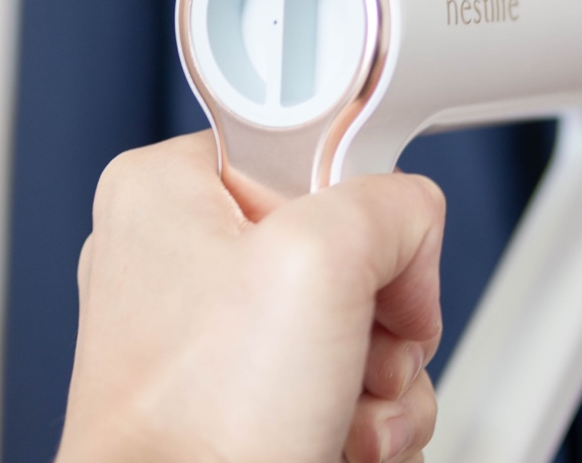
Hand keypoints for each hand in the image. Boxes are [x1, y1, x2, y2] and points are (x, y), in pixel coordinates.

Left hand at [57, 130, 444, 462]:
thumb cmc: (201, 428)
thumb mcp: (322, 259)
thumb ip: (394, 203)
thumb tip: (414, 229)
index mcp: (168, 191)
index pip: (316, 148)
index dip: (364, 212)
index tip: (364, 262)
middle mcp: (181, 258)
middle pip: (349, 245)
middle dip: (382, 316)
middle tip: (355, 353)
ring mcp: (210, 340)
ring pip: (359, 323)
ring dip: (382, 379)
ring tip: (342, 413)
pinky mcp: (238, 403)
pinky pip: (342, 382)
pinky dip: (363, 420)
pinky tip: (339, 442)